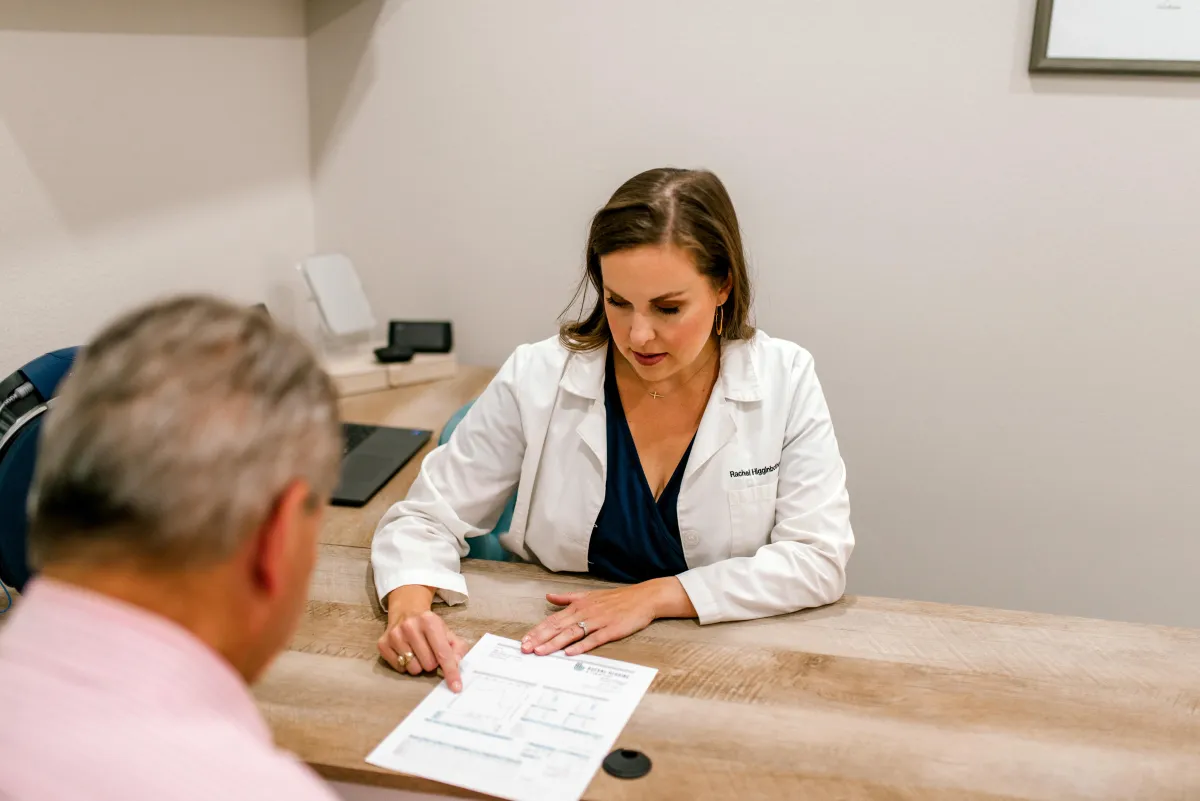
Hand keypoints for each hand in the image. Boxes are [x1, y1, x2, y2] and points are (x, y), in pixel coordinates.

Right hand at [378, 586, 469, 691]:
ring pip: (413, 669)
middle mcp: (410, 626)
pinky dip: (405, 665)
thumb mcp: (447, 631)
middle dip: (432, 663)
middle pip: (428, 665)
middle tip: (429, 651)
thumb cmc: (429, 625)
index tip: (456, 687)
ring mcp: (394, 635)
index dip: (451, 671)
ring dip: (418, 665)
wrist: (406, 611)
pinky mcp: (383, 644)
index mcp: (429, 621)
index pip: (443, 653)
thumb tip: (456, 663)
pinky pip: (400, 669)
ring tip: (417, 652)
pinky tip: (406, 651)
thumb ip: (457, 648)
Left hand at [521, 577, 694, 656]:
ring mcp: (598, 621)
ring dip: (555, 643)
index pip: (553, 619)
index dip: (537, 631)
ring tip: (541, 652)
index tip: (524, 641)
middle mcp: (585, 612)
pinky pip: (594, 639)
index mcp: (578, 605)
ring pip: (572, 633)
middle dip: (540, 638)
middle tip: (525, 649)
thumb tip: (548, 596)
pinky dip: (581, 646)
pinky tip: (570, 652)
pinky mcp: (611, 630)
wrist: (643, 598)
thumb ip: (567, 598)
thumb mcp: (588, 595)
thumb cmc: (616, 599)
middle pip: (558, 627)